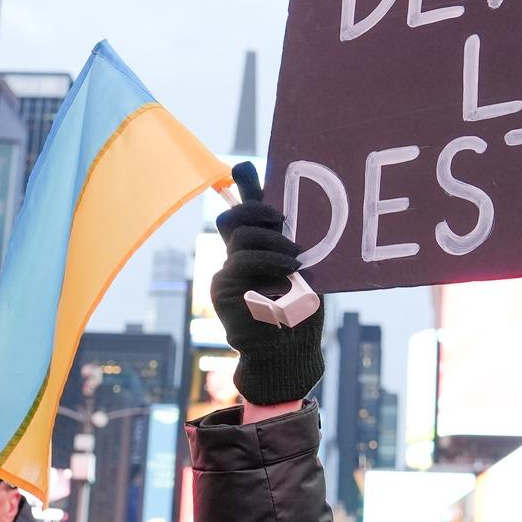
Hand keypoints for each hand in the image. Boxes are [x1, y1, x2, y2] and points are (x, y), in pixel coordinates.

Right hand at [210, 161, 325, 406]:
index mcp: (253, 249)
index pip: (243, 212)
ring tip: (296, 258)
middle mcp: (235, 258)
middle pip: (234, 218)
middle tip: (283, 221)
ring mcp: (225, 273)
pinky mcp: (221, 289)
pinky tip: (288, 272)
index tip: (245, 170)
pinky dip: (268, 263)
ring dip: (272, 242)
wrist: (288, 350)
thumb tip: (292, 214)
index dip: (244, 188)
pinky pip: (242, 262)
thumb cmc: (299, 309)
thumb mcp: (300, 268)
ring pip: (241, 238)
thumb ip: (290, 243)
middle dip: (258, 211)